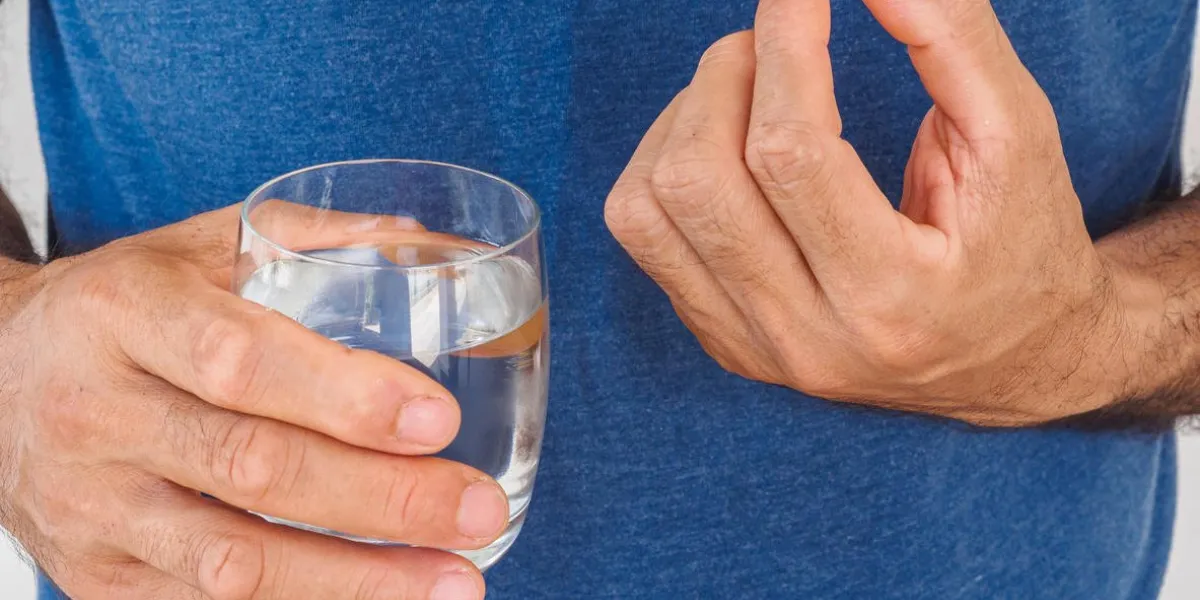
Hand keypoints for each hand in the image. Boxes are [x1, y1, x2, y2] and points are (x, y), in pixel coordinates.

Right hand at [0, 206, 505, 598]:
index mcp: (123, 314)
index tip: (438, 419)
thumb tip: (429, 244)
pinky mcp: (96, 575)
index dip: (342, 396)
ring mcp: (91, 507)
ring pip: (232, 562)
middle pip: (250, 468)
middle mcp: (95, 414)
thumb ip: (304, 237)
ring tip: (456, 582)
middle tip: (478, 510)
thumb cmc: (121, 306)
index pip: (238, 362)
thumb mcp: (193, 247)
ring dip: (356, 581)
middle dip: (380, 499)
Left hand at [605, 0, 1124, 426]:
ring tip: (745, 91)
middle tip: (771, 42)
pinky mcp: (723, 340)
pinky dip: (664, 164)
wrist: (1012, 361)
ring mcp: (754, 348)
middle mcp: (809, 338)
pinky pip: (643, 235)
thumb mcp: (1017, 135)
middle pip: (700, 180)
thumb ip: (952, 38)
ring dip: (683, 118)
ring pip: (648, 209)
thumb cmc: (1021, 243)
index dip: (785, 44)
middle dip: (725, 76)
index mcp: (895, 297)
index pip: (792, 151)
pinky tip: (722, 146)